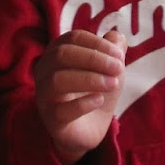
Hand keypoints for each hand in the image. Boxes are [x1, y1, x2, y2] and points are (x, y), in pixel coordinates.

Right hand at [34, 28, 123, 164]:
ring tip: (112, 84)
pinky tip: (99, 100)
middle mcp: (45, 71)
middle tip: (118, 68)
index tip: (119, 55)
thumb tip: (116, 36)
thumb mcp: (109, 68)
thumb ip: (113, 50)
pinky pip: (61, 110)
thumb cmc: (96, 90)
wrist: (90, 128)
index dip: (97, 44)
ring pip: (57, 80)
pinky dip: (83, 103)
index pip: (73, 38)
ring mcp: (45, 96)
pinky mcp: (51, 121)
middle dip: (93, 59)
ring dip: (89, 79)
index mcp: (57, 52)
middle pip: (62, 55)